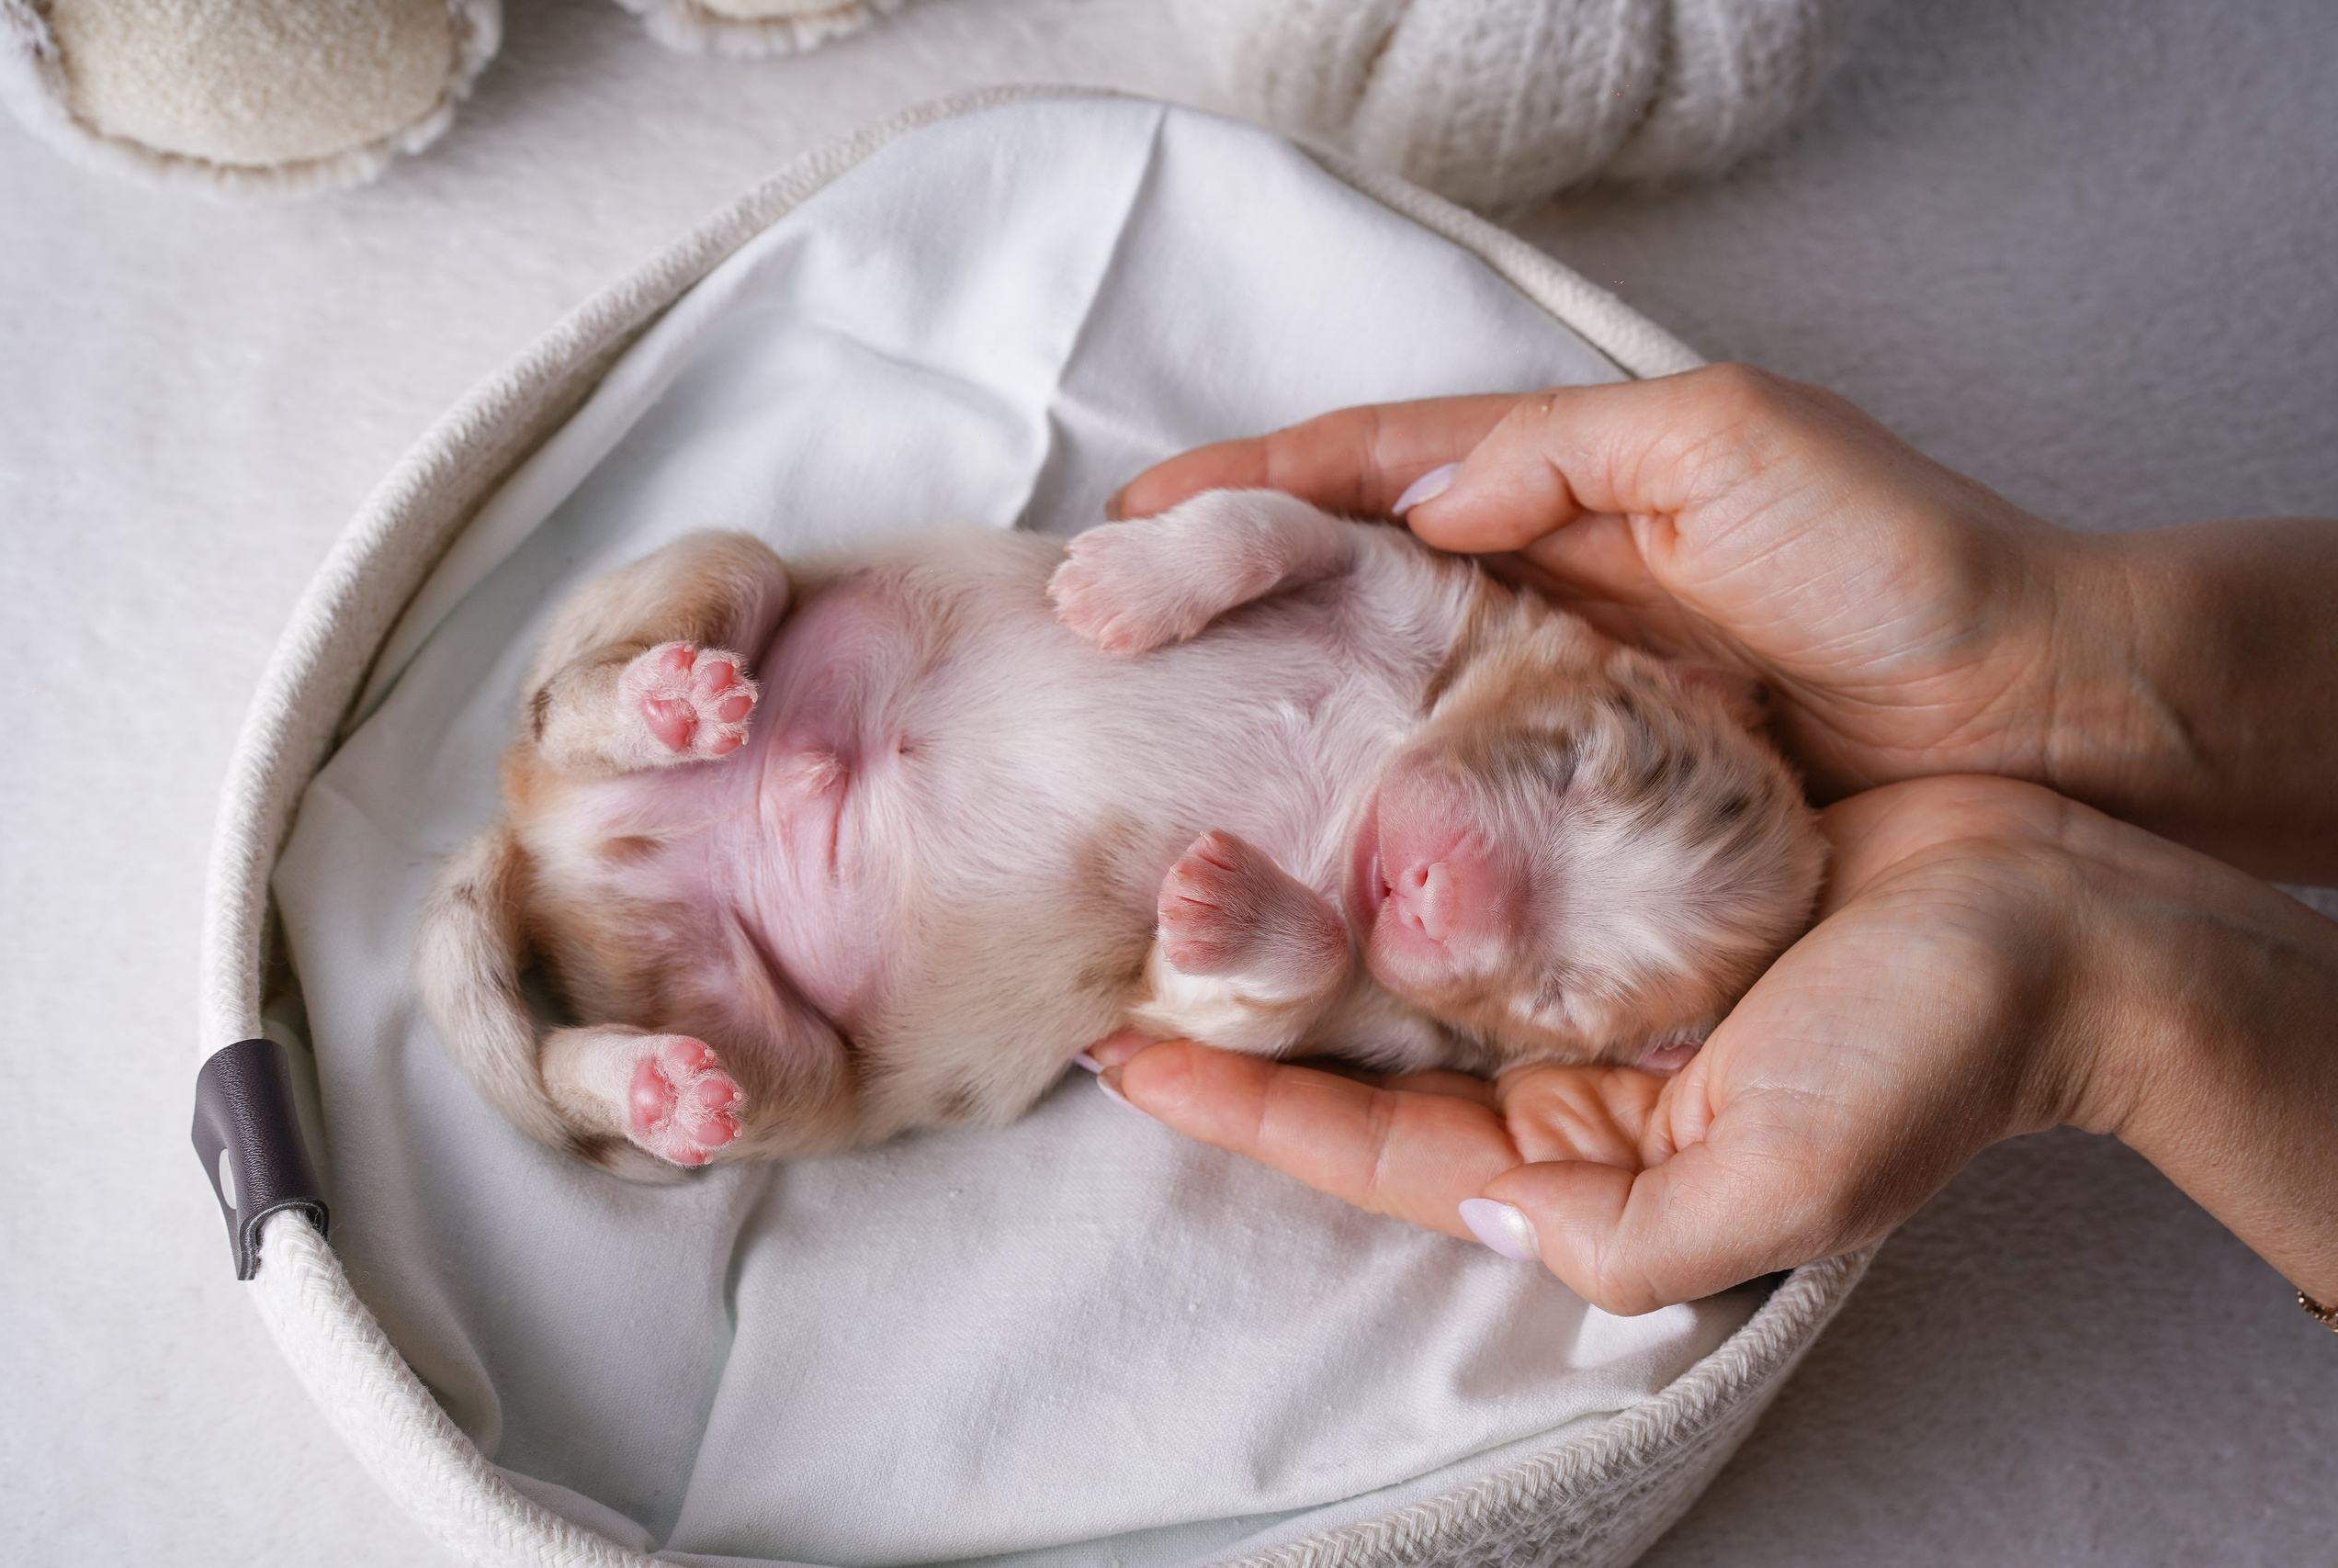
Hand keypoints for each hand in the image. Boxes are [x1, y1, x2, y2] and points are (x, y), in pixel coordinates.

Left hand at [1099, 775, 2337, 1310]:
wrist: (2072, 917)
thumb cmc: (1930, 1057)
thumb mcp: (1772, 1188)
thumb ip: (1608, 1232)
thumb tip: (1456, 1198)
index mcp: (1577, 1141)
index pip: (1369, 1139)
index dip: (1245, 1105)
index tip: (1123, 1057)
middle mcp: (1561, 1043)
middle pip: (1362, 1031)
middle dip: (1245, 988)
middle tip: (1126, 926)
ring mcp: (1585, 939)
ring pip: (1404, 919)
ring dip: (1302, 883)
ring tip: (1190, 828)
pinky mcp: (1623, 835)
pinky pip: (1484, 821)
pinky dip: (1406, 797)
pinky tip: (1335, 752)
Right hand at [1115, 366, 2117, 802]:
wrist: (2048, 715)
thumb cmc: (1898, 559)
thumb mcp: (1728, 441)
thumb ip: (1559, 453)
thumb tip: (1404, 503)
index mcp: (1564, 490)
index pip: (1370, 472)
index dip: (1249, 488)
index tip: (1129, 525)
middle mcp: (1542, 595)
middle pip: (1350, 590)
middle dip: (1229, 607)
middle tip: (1110, 647)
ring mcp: (1564, 709)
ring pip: (1387, 706)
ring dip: (1280, 725)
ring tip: (1166, 758)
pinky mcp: (1600, 815)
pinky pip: (1461, 814)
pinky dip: (1376, 827)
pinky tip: (1301, 855)